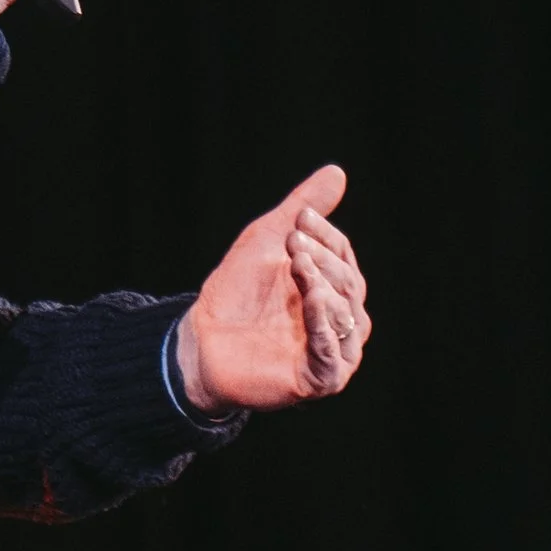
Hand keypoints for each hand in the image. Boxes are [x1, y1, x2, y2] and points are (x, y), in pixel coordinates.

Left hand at [173, 165, 368, 413]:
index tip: (299, 217)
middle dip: (323, 258)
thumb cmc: (237, 292)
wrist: (202, 339)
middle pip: (349, 284)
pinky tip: (312, 300)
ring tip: (299, 265)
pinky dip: (323, 326)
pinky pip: (332, 353)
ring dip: (323, 286)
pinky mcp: (320, 379)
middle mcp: (341, 319)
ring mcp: (334, 351)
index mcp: (333, 287)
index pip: (343, 255)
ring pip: (345, 316)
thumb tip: (338, 171)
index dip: (326, 234)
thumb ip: (303, 209)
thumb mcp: (268, 240)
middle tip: (293, 241)